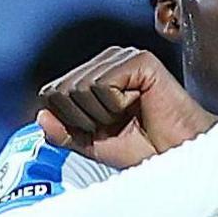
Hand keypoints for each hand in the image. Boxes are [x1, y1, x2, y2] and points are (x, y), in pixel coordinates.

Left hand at [36, 46, 216, 169]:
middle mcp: (107, 61)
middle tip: (117, 126)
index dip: (69, 121)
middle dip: (84, 119)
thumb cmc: (145, 149)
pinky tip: (138, 105)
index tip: (101, 131)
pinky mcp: (139, 60)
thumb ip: (65, 132)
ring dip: (102, 114)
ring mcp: (124, 57)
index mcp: (95, 75)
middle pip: (61, 90)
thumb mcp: (93, 144)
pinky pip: (101, 84)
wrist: (177, 158)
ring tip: (129, 117)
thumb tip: (40, 116)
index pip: (52, 92)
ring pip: (79, 87)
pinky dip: (116, 105)